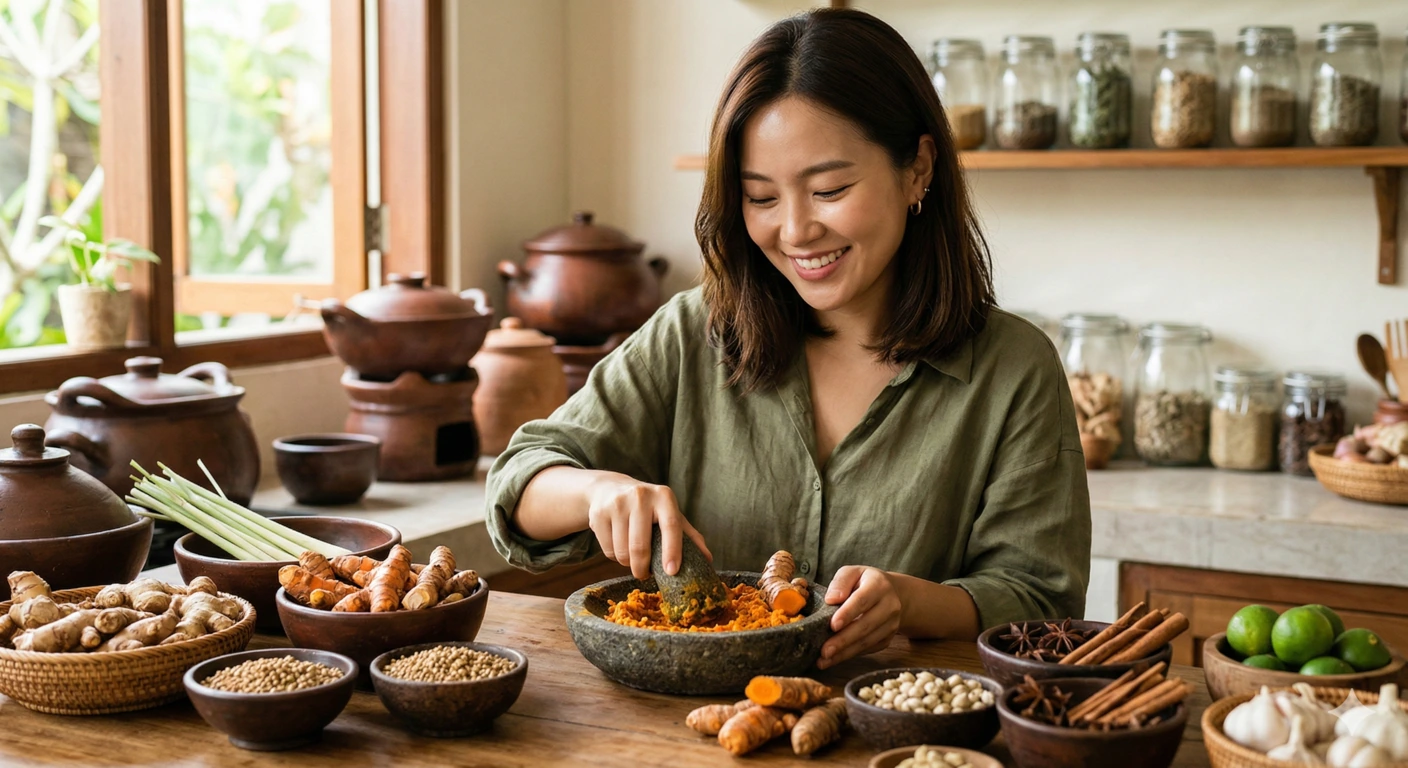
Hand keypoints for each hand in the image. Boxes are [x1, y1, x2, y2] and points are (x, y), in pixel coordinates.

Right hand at [585, 475, 710, 580]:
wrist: (609, 489)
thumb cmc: (648, 507)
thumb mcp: (670, 514)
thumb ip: (689, 536)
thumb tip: (708, 560)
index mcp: (664, 496)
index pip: (671, 526)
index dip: (672, 551)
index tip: (672, 572)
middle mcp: (640, 496)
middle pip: (640, 546)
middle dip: (643, 569)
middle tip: (645, 574)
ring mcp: (616, 504)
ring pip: (622, 552)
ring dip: (628, 563)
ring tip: (632, 556)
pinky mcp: (598, 513)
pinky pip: (607, 550)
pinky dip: (614, 556)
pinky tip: (618, 544)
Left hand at [817, 566, 901, 669]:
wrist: (893, 593)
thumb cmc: (865, 582)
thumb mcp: (853, 573)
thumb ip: (841, 582)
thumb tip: (831, 599)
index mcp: (879, 586)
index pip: (862, 601)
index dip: (847, 614)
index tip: (833, 625)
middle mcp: (890, 606)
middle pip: (865, 625)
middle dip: (843, 640)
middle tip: (824, 651)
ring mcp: (891, 624)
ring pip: (867, 641)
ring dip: (845, 653)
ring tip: (824, 660)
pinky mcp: (888, 638)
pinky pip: (868, 649)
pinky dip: (850, 655)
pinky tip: (834, 659)